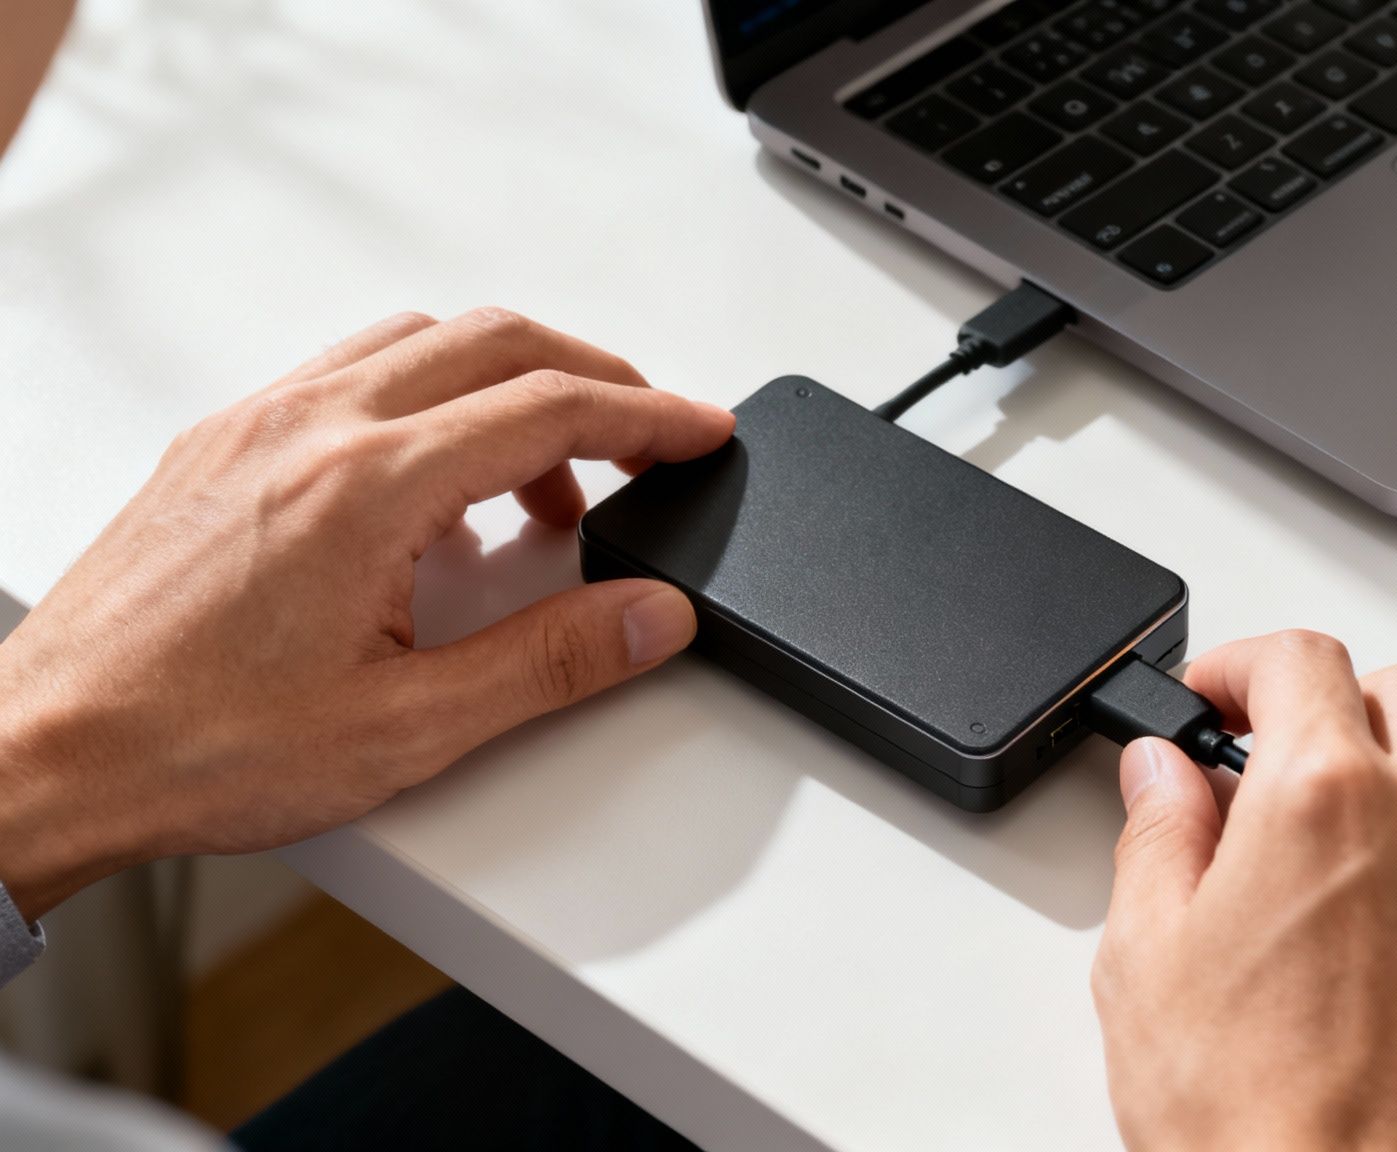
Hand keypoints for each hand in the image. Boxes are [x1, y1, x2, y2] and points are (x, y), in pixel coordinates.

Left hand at [0, 309, 733, 921]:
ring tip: (546, 483)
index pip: (550, 408)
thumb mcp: (408, 728)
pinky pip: (353, 371)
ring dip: (510, 386)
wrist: (44, 757)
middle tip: (650, 439)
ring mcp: (257, 424)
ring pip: (422, 343)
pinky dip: (430, 396)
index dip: (650, 414)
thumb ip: (552, 663)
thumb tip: (651, 617)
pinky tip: (437, 483)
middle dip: (597, 380)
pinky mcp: (221, 443)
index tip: (702, 430)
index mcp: (366, 486)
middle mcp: (310, 427)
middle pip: (498, 343)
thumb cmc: (193, 746)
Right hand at [1093, 632, 1396, 1151]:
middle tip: (1284, 767)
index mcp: (1323, 796)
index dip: (1242, 666)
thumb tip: (1162, 777)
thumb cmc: (1257, 1124)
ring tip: (1370, 840)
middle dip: (1337, 710)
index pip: (1298, 659)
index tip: (1220, 699)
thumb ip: (1156, 836)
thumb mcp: (1147, 962)